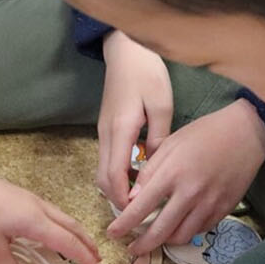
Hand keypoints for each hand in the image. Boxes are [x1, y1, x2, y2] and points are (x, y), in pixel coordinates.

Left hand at [0, 142, 100, 263]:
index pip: (68, 243)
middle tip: (97, 259)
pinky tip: (54, 231)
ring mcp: (33, 200)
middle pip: (72, 227)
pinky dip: (63, 225)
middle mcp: (40, 209)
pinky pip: (53, 213)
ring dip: (76, 233)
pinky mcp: (24, 197)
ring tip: (82, 246)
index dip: (84, 257)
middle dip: (87, 244)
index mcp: (36, 222)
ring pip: (64, 218)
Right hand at [97, 31, 173, 208]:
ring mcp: (104, 132)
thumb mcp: (161, 104)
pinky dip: (119, 175)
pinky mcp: (107, 128)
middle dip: (118, 200)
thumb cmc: (146, 73)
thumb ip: (159, 138)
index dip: (123, 198)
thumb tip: (156, 168)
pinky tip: (139, 178)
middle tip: (140, 214)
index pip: (114, 175)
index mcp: (120, 130)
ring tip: (142, 201)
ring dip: (118, 188)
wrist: (125, 49)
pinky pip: (109, 160)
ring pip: (103, 171)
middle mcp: (106, 135)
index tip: (137, 213)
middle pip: (103, 178)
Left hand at [107, 99, 264, 255]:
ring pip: (181, 236)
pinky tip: (178, 227)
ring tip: (155, 239)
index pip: (140, 208)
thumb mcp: (170, 145)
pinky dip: (186, 233)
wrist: (245, 133)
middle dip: (142, 245)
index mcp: (171, 173)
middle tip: (132, 249)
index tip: (113, 232)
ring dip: (164, 242)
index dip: (123, 225)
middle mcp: (190, 193)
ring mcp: (209, 204)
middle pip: (159, 231)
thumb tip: (133, 198)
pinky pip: (199, 230)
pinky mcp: (224, 209)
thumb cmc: (204, 134)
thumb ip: (149, 172)